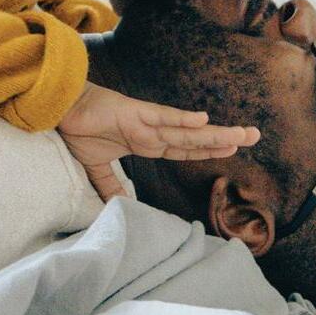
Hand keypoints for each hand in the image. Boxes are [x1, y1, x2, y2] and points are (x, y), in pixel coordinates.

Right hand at [55, 83, 260, 202]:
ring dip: (215, 133)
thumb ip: (112, 185)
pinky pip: (162, 117)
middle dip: (224, 138)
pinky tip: (203, 119)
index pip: (184, 149)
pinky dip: (182, 119)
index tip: (232, 148)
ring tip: (242, 134)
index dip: (208, 149)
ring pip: (186, 131)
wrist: (60, 109)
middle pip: (194, 139)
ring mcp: (145, 122)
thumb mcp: (97, 167)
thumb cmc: (78, 130)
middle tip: (255, 136)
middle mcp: (152, 131)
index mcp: (145, 142)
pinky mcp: (134, 113)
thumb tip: (122, 206)